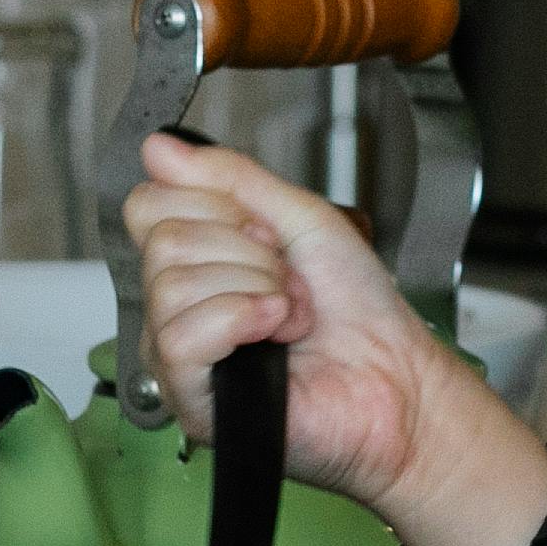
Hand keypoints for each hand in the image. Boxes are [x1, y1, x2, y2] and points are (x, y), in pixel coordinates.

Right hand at [119, 135, 539, 545]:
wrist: (397, 374)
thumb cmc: (358, 310)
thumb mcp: (299, 217)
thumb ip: (229, 178)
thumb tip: (158, 146)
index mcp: (197, 261)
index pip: (149, 206)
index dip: (212, 205)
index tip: (266, 230)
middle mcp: (178, 306)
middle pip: (163, 241)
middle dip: (245, 249)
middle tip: (288, 279)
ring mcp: (179, 355)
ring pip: (171, 286)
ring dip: (255, 287)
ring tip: (291, 314)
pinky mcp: (191, 399)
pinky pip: (180, 338)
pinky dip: (240, 320)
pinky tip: (275, 333)